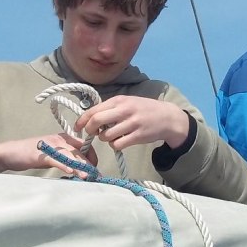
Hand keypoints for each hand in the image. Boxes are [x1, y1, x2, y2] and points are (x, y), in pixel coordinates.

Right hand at [0, 133, 96, 176]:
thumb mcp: (52, 155)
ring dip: (80, 166)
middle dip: (89, 164)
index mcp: (63, 138)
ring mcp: (50, 145)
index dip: (91, 157)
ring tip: (87, 176)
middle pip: (79, 151)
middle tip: (95, 176)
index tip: (94, 169)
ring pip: (70, 155)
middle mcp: (59, 139)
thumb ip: (65, 158)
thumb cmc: (31, 154)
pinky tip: (71, 172)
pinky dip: (65, 165)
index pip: (84, 146)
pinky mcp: (41, 154)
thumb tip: (81, 169)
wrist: (10, 153)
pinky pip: (57, 159)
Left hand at [74, 96, 188, 150]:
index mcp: (119, 100)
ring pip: (106, 135)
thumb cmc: (144, 109)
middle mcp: (124, 110)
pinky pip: (117, 144)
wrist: (167, 117)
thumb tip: (92, 118)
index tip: (78, 127)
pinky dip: (115, 145)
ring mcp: (132, 123)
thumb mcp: (128, 102)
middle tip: (92, 133)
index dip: (82, 120)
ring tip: (111, 136)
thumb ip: (111, 108)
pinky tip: (120, 141)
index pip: (94, 110)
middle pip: (97, 121)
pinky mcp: (138, 136)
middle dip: (90, 130)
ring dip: (104, 139)